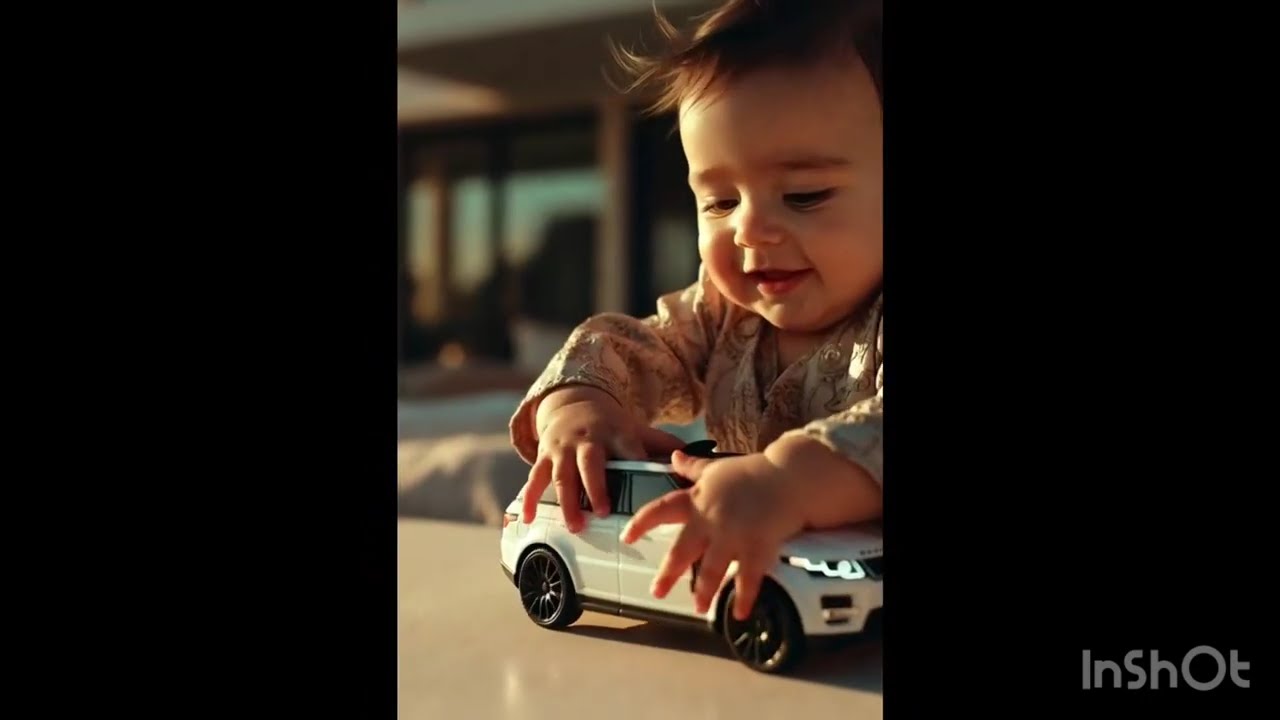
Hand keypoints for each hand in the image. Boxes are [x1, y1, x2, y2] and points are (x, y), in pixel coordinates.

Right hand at [521, 385, 684, 532]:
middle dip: (596, 487)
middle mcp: (587, 440)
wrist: (571, 403)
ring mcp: (563, 449)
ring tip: (576, 524)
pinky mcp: (544, 456)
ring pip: (562, 475)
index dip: (636, 460)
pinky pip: (535, 478)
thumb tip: (701, 455)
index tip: (646, 480)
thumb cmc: (609, 425)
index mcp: (615, 433)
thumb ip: (662, 445)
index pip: (628, 447)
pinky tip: (529, 518)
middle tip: (603, 511)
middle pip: (590, 463)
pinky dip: (530, 499)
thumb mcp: (635, 429)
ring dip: (568, 501)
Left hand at [620, 449, 805, 620]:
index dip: (641, 523)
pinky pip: (749, 578)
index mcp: (697, 500)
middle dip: (668, 573)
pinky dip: (745, 597)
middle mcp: (710, 520)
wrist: (788, 476)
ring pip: (712, 569)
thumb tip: (672, 457)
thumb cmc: (751, 472)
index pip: (661, 510)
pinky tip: (741, 613)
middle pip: (683, 550)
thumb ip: (692, 467)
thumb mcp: (716, 468)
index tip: (626, 537)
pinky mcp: (757, 547)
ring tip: (698, 608)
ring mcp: (734, 536)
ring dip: (704, 591)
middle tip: (657, 592)